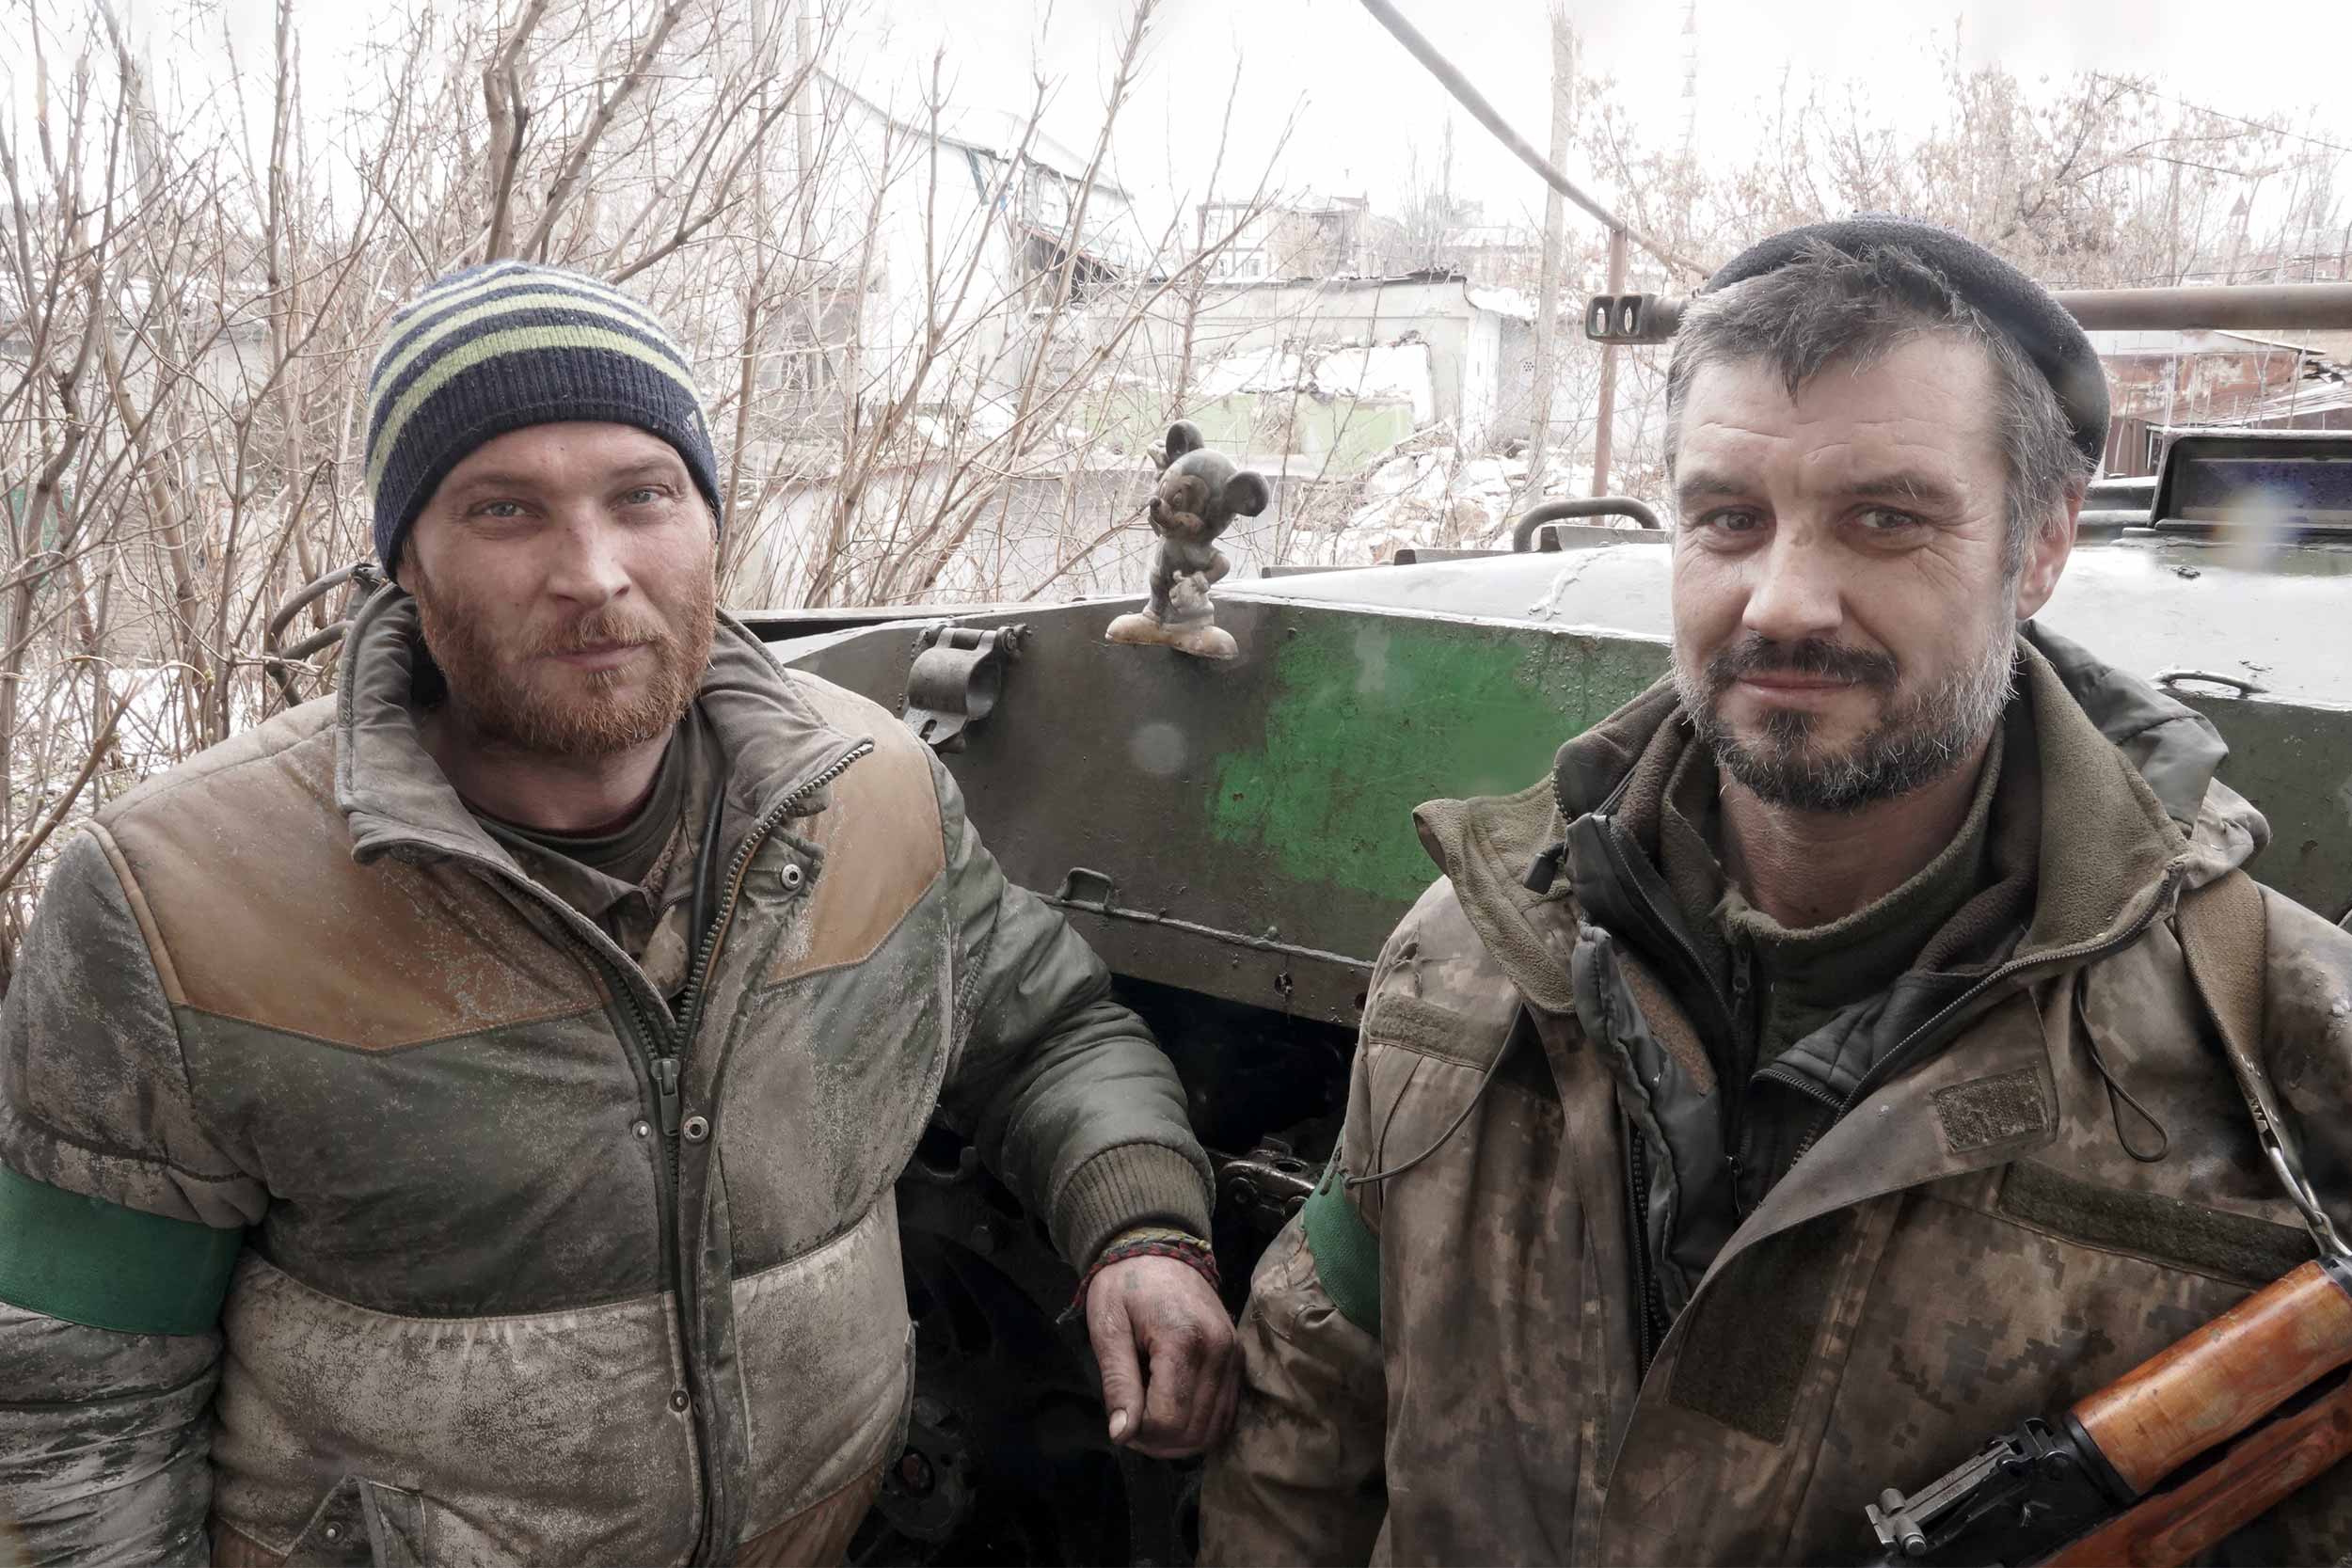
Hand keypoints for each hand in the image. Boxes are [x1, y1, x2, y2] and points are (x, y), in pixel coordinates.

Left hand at [1084, 1253, 1238, 1457]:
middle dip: (1159, 1441)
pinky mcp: (1238, 1359)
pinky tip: (1175, 1412)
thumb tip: (1122, 1435)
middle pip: (1193, 1430)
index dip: (1139, 1434)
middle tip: (1132, 1425)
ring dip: (1180, 1439)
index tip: (1120, 1420)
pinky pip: (1226, 1413)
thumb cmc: (1125, 1285)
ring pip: (1214, 1428)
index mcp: (1183, 1339)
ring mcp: (1233, 1355)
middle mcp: (1219, 1350)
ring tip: (1151, 1421)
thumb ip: (1117, 1382)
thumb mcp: (1108, 1328)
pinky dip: (1200, 1425)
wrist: (1158, 1248)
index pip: (1167, 1419)